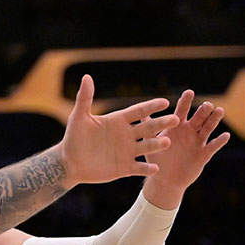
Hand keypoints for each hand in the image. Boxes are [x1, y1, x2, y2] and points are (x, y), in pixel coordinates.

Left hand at [59, 75, 179, 184]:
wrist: (69, 163)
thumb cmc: (73, 138)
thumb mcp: (79, 118)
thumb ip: (85, 98)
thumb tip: (86, 77)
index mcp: (119, 121)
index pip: (138, 111)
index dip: (151, 107)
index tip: (164, 102)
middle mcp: (127, 134)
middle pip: (148, 127)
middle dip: (161, 123)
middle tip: (176, 119)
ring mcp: (128, 151)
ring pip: (147, 146)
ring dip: (157, 144)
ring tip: (166, 142)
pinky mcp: (125, 167)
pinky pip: (139, 168)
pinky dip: (146, 168)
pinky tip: (155, 168)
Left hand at [142, 90, 229, 205]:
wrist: (165, 179)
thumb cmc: (158, 158)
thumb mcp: (151, 142)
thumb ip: (148, 128)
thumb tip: (139, 113)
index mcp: (177, 127)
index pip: (182, 111)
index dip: (185, 102)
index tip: (189, 92)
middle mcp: (190, 131)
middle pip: (198, 117)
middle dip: (203, 111)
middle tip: (207, 104)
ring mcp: (198, 142)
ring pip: (208, 128)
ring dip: (214, 120)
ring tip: (219, 111)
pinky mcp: (204, 154)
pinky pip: (213, 146)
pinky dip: (219, 141)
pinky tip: (225, 135)